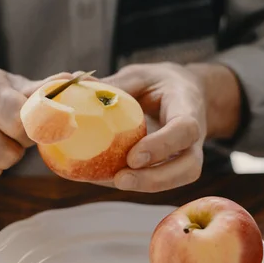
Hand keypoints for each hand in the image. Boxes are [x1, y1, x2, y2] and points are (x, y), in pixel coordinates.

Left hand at [101, 62, 240, 191]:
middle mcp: (193, 138)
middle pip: (188, 167)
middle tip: (120, 180)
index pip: (185, 129)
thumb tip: (70, 81)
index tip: (133, 158)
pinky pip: (157, 180)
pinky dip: (131, 182)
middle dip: (154, 179)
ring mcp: (184, 156)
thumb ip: (113, 85)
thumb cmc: (160, 83)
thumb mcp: (140, 76)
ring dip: (142, 185)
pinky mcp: (170, 167)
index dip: (161, 146)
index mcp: (188, 107)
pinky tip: (101, 177)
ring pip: (176, 179)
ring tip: (110, 182)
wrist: (184, 93)